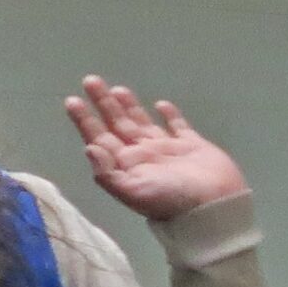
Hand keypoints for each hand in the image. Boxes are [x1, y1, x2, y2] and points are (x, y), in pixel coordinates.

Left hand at [65, 77, 247, 221]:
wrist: (214, 206)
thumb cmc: (173, 200)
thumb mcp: (133, 192)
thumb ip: (108, 173)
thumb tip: (89, 147)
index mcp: (127, 165)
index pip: (100, 138)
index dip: (85, 120)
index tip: (73, 100)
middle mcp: (143, 155)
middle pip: (117, 124)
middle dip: (103, 103)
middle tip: (90, 80)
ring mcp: (167, 149)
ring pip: (142, 122)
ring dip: (129, 106)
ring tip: (117, 89)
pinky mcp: (192, 145)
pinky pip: (178, 126)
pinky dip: (170, 115)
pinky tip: (161, 104)